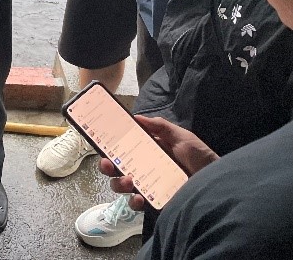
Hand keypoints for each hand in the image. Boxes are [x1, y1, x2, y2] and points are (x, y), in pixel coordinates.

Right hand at [98, 116, 218, 209]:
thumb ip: (160, 126)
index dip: (109, 146)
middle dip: (107, 166)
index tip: (101, 142)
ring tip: (128, 181)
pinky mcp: (155, 202)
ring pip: (122, 187)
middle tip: (108, 164)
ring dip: (118, 183)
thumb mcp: (182, 137)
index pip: (123, 149)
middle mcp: (144, 169)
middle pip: (117, 169)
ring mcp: (148, 187)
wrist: (220, 183)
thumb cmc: (201, 157)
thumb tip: (136, 118)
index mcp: (148, 152)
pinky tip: (139, 197)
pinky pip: (137, 204)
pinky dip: (134, 202)